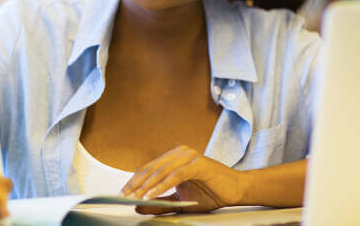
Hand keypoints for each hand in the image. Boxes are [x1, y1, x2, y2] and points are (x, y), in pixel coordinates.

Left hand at [121, 145, 243, 214]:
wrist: (236, 190)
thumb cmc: (210, 192)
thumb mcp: (180, 201)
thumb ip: (160, 202)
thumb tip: (138, 205)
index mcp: (174, 158)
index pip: (149, 169)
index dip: (134, 181)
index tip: (123, 194)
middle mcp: (180, 153)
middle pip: (152, 169)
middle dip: (136, 184)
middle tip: (125, 196)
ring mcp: (189, 156)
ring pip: (161, 171)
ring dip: (146, 186)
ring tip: (136, 197)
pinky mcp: (198, 164)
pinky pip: (175, 175)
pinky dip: (161, 186)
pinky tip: (151, 194)